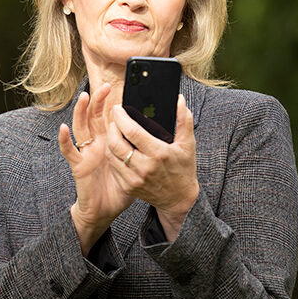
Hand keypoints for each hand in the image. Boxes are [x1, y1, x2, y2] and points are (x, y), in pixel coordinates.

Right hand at [59, 84, 133, 253]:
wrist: (106, 209)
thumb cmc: (123, 185)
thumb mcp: (139, 163)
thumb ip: (148, 147)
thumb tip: (165, 131)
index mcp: (111, 140)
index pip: (109, 115)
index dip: (110, 101)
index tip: (118, 86)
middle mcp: (97, 143)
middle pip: (94, 116)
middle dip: (98, 100)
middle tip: (105, 86)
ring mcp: (86, 152)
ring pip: (80, 127)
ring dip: (80, 111)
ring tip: (85, 97)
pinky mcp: (79, 166)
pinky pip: (70, 151)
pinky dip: (65, 140)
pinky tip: (64, 128)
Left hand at [107, 94, 199, 240]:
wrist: (179, 199)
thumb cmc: (183, 168)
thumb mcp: (188, 144)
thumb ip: (184, 119)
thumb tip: (179, 100)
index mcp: (158, 153)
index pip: (132, 132)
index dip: (121, 117)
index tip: (118, 108)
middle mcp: (144, 167)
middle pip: (116, 142)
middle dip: (112, 126)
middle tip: (114, 118)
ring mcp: (134, 179)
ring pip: (111, 154)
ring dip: (109, 139)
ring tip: (114, 130)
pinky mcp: (128, 187)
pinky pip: (113, 167)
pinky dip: (112, 154)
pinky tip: (117, 147)